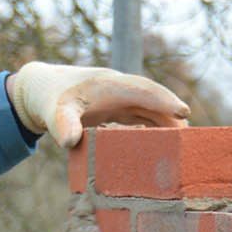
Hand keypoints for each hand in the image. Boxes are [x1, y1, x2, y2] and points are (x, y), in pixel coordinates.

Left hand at [8, 62, 188, 147]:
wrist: (41, 91)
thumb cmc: (49, 99)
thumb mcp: (53, 112)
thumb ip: (62, 125)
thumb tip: (70, 142)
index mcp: (109, 85)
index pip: (143, 90)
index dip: (164, 101)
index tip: (184, 112)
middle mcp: (119, 89)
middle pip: (153, 100)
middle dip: (173, 116)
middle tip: (191, 138)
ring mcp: (120, 98)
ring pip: (150, 109)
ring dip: (167, 124)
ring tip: (184, 145)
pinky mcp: (118, 109)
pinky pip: (142, 117)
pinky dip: (155, 128)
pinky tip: (165, 145)